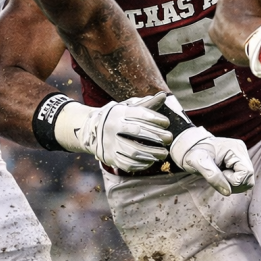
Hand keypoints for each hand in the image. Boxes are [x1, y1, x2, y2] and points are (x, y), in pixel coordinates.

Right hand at [57, 95, 173, 171]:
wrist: (91, 131)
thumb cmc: (118, 118)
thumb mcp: (129, 108)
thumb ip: (147, 104)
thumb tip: (164, 96)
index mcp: (118, 112)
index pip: (140, 114)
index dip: (156, 119)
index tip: (166, 123)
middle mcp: (111, 127)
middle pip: (138, 132)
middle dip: (157, 136)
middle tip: (169, 138)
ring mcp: (109, 144)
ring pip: (134, 152)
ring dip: (152, 154)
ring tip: (164, 153)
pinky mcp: (109, 158)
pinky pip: (128, 164)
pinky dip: (142, 164)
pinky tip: (151, 161)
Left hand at [169, 127, 253, 195]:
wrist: (189, 148)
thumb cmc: (192, 152)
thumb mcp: (198, 162)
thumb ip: (213, 176)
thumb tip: (228, 192)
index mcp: (235, 148)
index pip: (246, 172)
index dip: (233, 180)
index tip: (219, 174)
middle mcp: (242, 152)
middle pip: (249, 178)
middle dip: (233, 184)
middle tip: (218, 176)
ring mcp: (241, 158)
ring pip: (246, 181)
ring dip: (232, 184)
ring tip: (219, 175)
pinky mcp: (238, 163)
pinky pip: (241, 180)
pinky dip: (231, 183)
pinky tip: (221, 175)